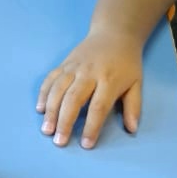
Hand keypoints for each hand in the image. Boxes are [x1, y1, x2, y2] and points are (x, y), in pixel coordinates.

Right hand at [36, 29, 142, 149]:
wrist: (114, 33)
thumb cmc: (126, 62)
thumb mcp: (136, 83)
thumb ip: (134, 107)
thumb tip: (132, 129)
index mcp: (109, 80)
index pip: (98, 107)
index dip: (91, 127)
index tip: (86, 144)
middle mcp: (89, 73)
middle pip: (73, 99)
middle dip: (65, 121)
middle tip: (59, 141)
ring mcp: (74, 67)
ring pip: (58, 89)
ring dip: (50, 110)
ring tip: (47, 129)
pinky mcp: (64, 63)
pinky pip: (51, 78)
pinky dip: (44, 93)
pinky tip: (40, 109)